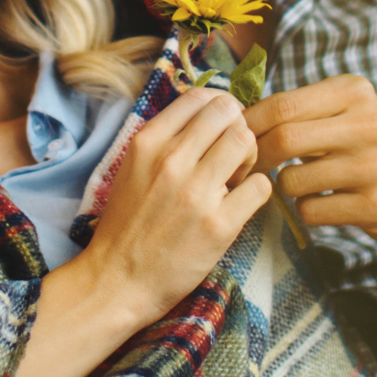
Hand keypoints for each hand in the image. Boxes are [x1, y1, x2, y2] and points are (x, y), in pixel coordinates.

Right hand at [81, 88, 271, 326]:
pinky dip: (256, 191)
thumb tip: (208, 113)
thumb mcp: (133, 168)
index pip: (200, 96)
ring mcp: (196, 193)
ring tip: (237, 177)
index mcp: (148, 143)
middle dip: (237, 127)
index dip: (219, 105)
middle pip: (229, 112)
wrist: (116, 280)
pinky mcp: (219, 225)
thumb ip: (166, 139)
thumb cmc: (128, 225)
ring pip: (247, 141)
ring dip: (250, 156)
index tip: (220, 125)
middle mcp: (172, 161)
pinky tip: (240, 203)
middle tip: (232, 154)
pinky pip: (260, 185)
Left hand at [245, 76, 376, 241]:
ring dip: (285, 186)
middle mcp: (368, 125)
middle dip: (258, 157)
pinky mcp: (376, 204)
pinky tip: (325, 201)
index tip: (236, 137)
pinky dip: (306, 209)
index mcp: (354, 92)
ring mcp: (375, 167)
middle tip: (250, 166)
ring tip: (303, 181)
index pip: (283, 105)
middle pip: (285, 140)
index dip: (250, 124)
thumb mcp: (339, 108)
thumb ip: (295, 108)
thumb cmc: (359, 142)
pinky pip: (310, 211)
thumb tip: (232, 117)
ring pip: (293, 180)